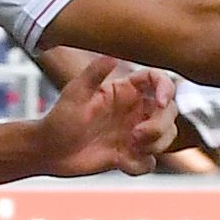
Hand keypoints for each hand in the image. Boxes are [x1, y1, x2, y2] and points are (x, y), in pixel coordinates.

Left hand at [38, 56, 180, 176]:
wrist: (50, 151)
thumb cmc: (59, 118)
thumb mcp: (76, 92)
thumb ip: (95, 72)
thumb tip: (114, 54)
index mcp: (125, 91)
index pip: (158, 81)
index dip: (167, 88)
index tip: (161, 102)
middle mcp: (134, 111)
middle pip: (170, 113)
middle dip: (160, 126)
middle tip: (135, 136)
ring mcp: (134, 134)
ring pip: (166, 137)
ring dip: (156, 145)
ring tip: (130, 148)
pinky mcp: (129, 156)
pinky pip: (149, 163)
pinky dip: (140, 165)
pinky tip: (120, 163)